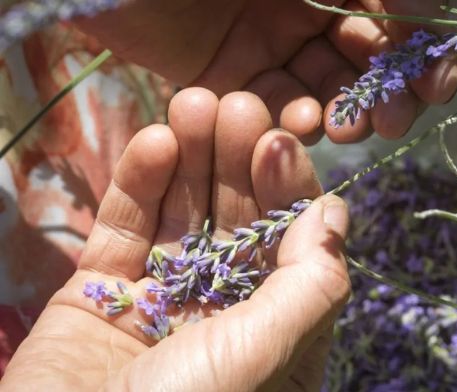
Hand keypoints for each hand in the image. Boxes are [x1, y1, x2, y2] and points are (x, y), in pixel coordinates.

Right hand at [0, 88, 350, 390]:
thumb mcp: (266, 351)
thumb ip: (310, 284)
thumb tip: (335, 214)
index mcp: (274, 333)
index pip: (291, 246)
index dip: (288, 190)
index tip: (280, 141)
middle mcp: (222, 313)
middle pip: (237, 222)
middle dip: (239, 162)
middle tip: (239, 104)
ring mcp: (160, 300)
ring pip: (181, 215)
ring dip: (192, 157)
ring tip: (197, 102)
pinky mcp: (100, 294)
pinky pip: (124, 229)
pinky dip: (140, 183)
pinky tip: (158, 140)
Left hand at [74, 0, 456, 143]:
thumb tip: (428, 13)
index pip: (397, 14)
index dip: (422, 51)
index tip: (435, 84)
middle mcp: (309, 4)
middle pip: (367, 59)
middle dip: (387, 91)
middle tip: (392, 120)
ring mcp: (267, 41)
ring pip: (324, 88)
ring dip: (343, 111)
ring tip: (347, 127)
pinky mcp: (226, 77)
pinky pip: (271, 107)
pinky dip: (291, 122)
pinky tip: (302, 127)